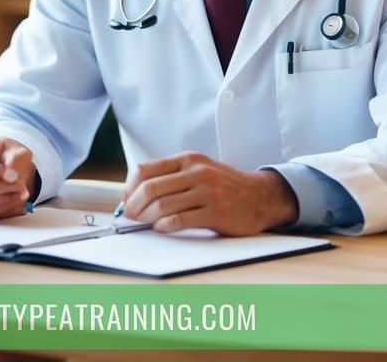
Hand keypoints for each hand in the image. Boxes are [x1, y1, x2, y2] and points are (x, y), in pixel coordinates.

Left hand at [117, 151, 297, 235]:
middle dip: (133, 205)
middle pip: (150, 188)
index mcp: (188, 159)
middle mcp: (197, 172)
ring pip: (162, 205)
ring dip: (146, 218)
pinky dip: (164, 227)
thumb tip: (134, 193)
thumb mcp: (198, 169)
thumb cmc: (223, 185)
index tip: (125, 200)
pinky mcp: (215, 213)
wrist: (260, 196)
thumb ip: (171, 176)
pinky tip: (162, 228)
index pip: (145, 169)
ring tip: (145, 223)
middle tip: (129, 216)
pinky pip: (179, 220)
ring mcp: (207, 192)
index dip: (129, 187)